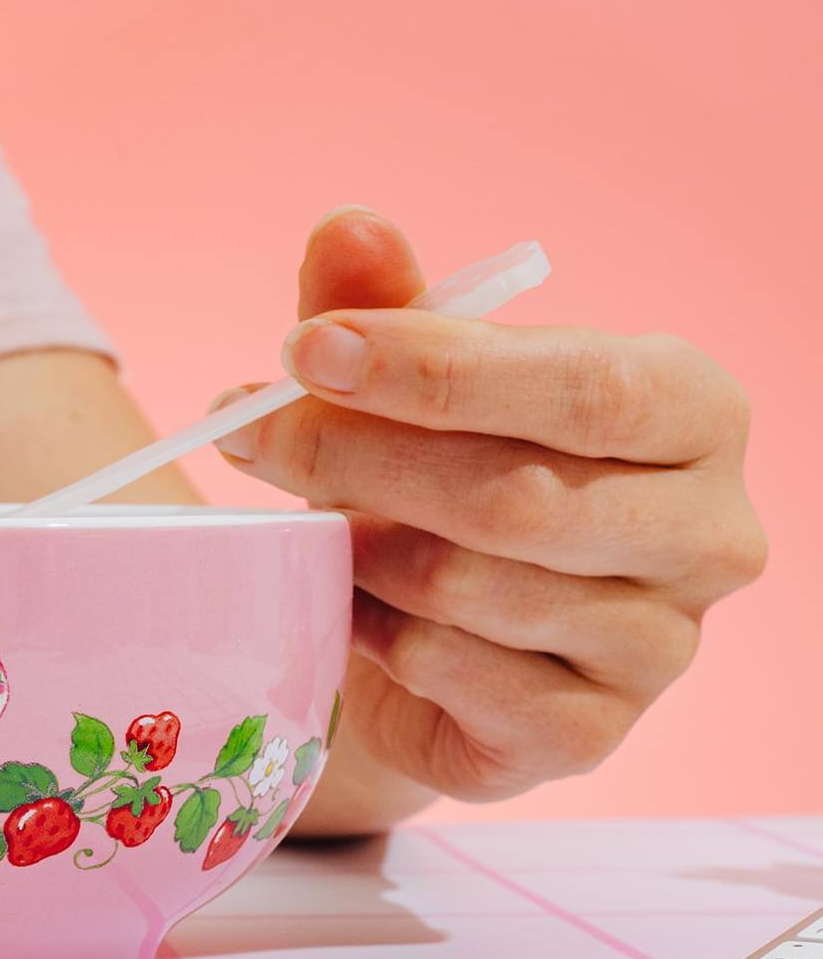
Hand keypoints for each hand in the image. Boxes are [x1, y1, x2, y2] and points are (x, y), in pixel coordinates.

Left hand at [214, 208, 764, 820]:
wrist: (435, 644)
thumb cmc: (439, 485)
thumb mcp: (409, 385)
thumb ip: (384, 305)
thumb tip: (346, 226)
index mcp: (693, 411)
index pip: (582, 384)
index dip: (431, 366)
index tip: (301, 350)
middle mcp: (710, 531)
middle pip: (518, 495)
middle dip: (357, 459)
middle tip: (249, 434)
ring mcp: (661, 646)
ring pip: (474, 588)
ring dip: (361, 553)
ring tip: (317, 528)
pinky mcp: (591, 733)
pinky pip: (457, 676)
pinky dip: (377, 635)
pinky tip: (350, 611)